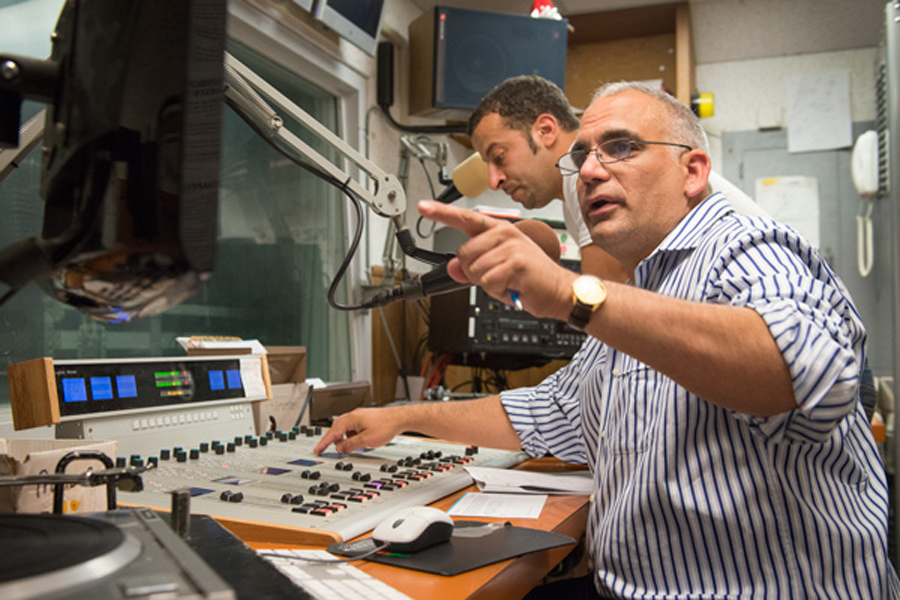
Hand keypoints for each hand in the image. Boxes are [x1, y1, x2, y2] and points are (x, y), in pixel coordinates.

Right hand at [313, 407, 403, 454]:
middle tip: (334, 450)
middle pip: (337, 428)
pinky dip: (352, 435)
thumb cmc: (386, 426)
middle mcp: (354, 415)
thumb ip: (350, 445)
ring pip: (345, 428)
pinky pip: (353, 427)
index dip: (323, 442)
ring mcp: (360, 416)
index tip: (317, 450)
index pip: (333, 432)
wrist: (400, 418)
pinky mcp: (366, 418)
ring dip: (345, 438)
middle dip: (335, 440)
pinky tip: (359, 441)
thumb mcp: (366, 440)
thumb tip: (340, 448)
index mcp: (351, 419)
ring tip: (351, 447)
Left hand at [418, 200, 574, 319]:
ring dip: (488, 284)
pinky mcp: (515, 262)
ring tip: (508, 281)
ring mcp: (510, 246)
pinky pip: (487, 282)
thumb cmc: (529, 278)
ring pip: (474, 271)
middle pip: (463, 255)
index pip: (464, 219)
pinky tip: (513, 286)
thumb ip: (471, 267)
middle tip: (499, 276)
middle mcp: (503, 233)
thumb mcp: (495, 271)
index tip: (423, 206)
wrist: (558, 290)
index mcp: (497, 230)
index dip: (441, 213)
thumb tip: (451, 268)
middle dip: (475, 273)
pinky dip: (498, 291)